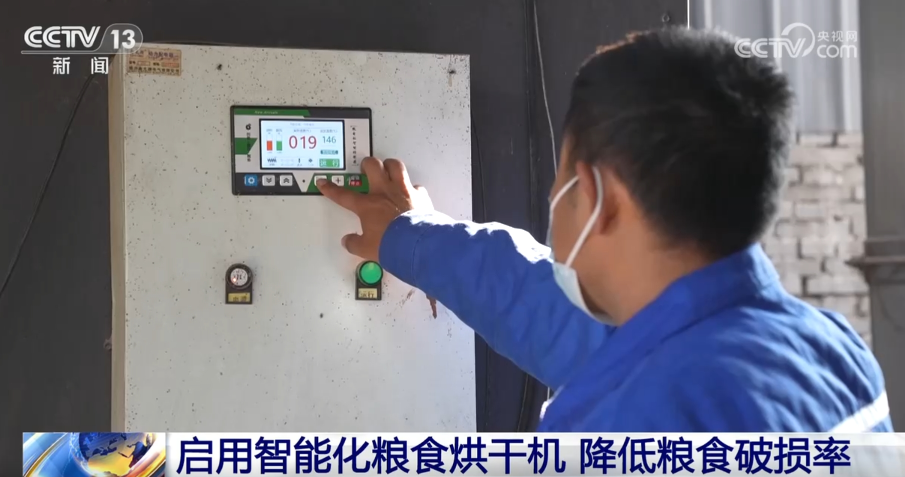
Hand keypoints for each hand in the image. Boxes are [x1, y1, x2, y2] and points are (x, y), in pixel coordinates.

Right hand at [317, 157, 432, 261]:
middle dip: (367, 164)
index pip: (344, 195)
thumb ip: (354, 244)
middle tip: (366, 168)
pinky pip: (416, 186)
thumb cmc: (389, 245)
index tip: (324, 183)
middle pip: (373, 166)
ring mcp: (403, 191)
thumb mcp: (366, 249)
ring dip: (390, 165)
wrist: (415, 245)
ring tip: (388, 168)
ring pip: (395, 166)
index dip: (332, 189)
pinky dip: (413, 189)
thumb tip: (348, 242)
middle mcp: (385, 192)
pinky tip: (411, 193)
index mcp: (368, 205)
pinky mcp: (420, 195)